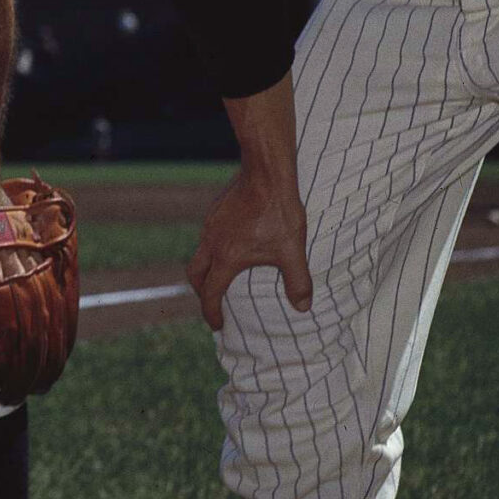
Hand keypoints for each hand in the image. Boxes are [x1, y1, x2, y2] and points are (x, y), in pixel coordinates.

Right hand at [189, 163, 312, 329]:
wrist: (266, 174)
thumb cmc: (278, 212)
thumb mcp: (292, 251)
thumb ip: (298, 281)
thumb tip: (303, 307)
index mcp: (227, 258)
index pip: (211, 293)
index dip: (211, 312)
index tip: (217, 324)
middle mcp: (212, 243)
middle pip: (195, 274)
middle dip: (201, 292)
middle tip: (212, 302)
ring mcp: (210, 225)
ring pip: (199, 254)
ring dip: (206, 269)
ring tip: (222, 275)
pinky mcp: (215, 211)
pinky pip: (207, 236)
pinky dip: (212, 249)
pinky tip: (231, 244)